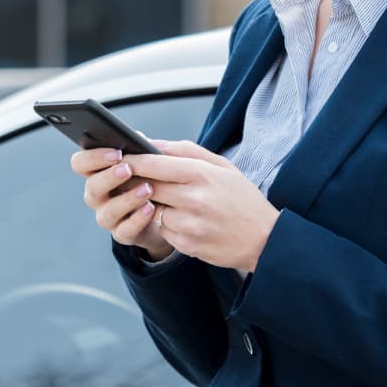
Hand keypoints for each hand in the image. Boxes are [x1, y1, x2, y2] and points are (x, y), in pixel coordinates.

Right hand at [71, 146, 173, 259]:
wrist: (163, 213)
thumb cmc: (147, 179)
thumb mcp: (143, 161)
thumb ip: (137, 149)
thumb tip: (138, 137)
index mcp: (96, 173)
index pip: (80, 163)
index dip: (93, 158)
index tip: (116, 153)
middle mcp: (97, 196)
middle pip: (92, 187)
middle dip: (110, 177)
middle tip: (128, 169)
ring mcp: (107, 217)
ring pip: (108, 211)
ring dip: (127, 199)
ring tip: (147, 189)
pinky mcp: (122, 234)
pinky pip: (125, 229)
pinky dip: (138, 219)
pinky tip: (151, 208)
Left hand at [124, 140, 281, 272]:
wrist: (265, 239)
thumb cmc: (242, 199)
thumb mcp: (221, 166)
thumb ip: (185, 151)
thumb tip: (151, 141)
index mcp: (203, 175)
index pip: (155, 164)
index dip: (134, 160)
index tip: (121, 156)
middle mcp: (194, 199)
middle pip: (148, 186)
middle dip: (137, 182)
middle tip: (133, 177)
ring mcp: (190, 224)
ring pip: (153, 209)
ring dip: (156, 205)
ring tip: (177, 203)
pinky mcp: (187, 244)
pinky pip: (163, 229)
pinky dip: (168, 224)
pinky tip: (186, 221)